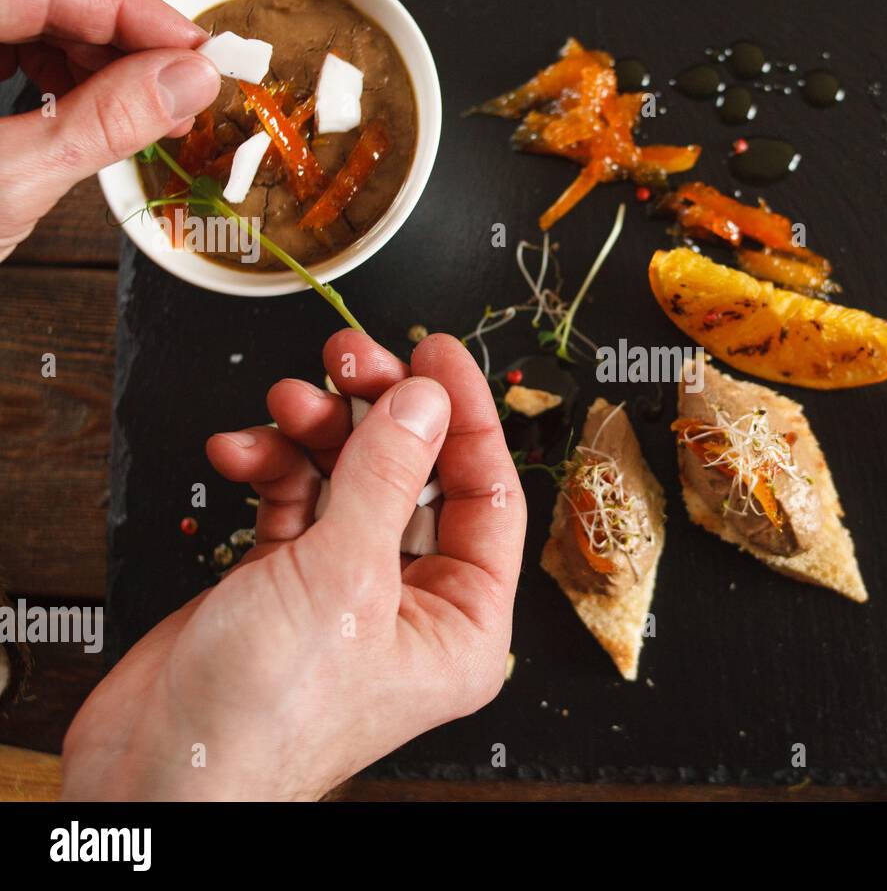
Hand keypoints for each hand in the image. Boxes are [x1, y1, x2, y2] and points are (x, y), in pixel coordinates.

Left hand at [0, 0, 218, 258]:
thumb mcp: (10, 182)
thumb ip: (105, 122)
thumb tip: (185, 80)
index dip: (132, 11)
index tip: (195, 47)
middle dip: (118, 35)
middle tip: (180, 86)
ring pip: (24, 14)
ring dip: (94, 55)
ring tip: (143, 107)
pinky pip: (2, 44)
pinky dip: (56, 70)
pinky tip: (90, 106)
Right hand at [60, 331, 526, 799]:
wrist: (155, 774)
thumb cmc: (263, 717)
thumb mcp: (343, 579)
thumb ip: (385, 476)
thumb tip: (425, 400)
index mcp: (463, 625)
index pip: (490, 498)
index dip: (467, 417)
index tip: (436, 354)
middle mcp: (415, 607)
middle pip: (418, 478)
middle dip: (380, 411)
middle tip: (350, 357)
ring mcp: (349, 592)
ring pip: (352, 480)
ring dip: (317, 432)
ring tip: (287, 401)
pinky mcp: (288, 582)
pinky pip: (295, 501)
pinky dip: (270, 468)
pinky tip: (242, 450)